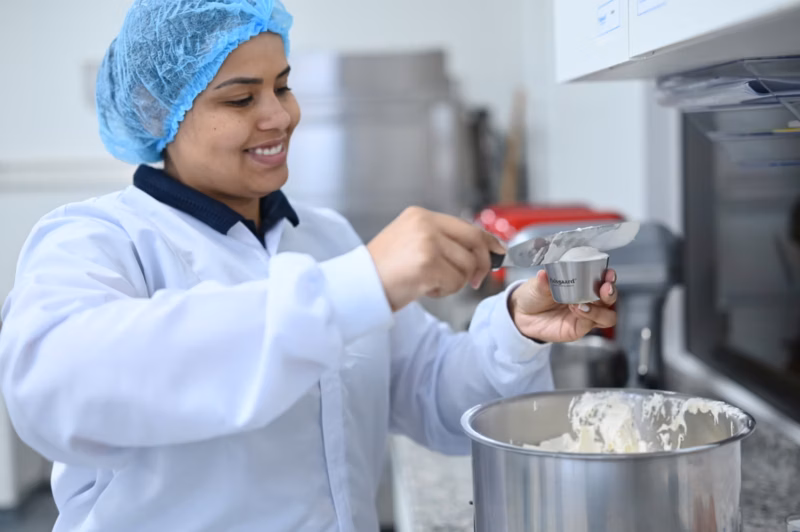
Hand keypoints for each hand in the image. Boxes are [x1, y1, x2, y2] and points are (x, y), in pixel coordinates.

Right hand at [367, 207, 505, 310]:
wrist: (358, 286)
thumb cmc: (382, 271)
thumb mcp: (410, 243)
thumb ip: (441, 241)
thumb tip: (479, 251)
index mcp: (420, 215)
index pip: (467, 225)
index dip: (487, 241)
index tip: (499, 251)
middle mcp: (425, 224)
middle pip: (474, 241)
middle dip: (480, 264)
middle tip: (474, 281)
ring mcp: (426, 242)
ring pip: (465, 266)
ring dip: (453, 282)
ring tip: (429, 283)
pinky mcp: (427, 264)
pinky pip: (454, 282)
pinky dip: (444, 291)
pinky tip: (424, 288)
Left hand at [508, 269, 616, 342]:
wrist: (521, 314)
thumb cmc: (534, 294)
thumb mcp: (538, 284)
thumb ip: (544, 281)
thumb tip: (544, 274)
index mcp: (583, 284)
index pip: (604, 281)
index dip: (609, 277)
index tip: (608, 273)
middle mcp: (588, 300)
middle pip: (610, 299)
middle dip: (611, 293)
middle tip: (604, 288)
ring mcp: (585, 316)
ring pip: (607, 316)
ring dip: (600, 309)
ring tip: (584, 303)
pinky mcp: (578, 329)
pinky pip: (590, 325)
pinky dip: (587, 317)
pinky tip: (577, 309)